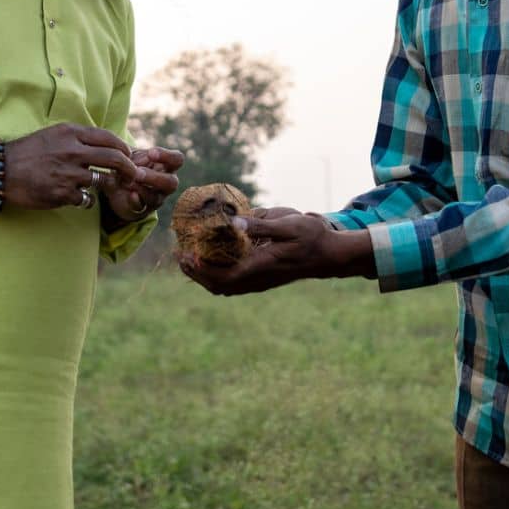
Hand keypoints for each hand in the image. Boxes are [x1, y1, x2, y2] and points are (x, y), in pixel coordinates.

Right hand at [4, 124, 139, 211]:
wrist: (2, 170)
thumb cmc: (30, 150)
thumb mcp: (55, 133)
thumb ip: (79, 136)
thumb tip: (103, 143)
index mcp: (72, 134)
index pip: (109, 139)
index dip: (123, 148)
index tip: (129, 154)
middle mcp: (73, 152)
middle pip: (113, 159)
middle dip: (128, 167)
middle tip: (133, 173)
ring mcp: (68, 174)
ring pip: (102, 180)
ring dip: (109, 185)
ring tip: (110, 186)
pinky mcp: (61, 194)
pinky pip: (85, 199)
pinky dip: (88, 200)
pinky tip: (84, 199)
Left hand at [99, 145, 182, 224]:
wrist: (119, 187)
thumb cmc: (132, 166)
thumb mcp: (133, 156)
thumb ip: (136, 156)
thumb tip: (138, 160)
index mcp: (169, 166)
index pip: (178, 160)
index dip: (167, 156)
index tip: (150, 153)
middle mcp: (167, 183)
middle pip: (171, 182)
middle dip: (154, 177)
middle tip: (138, 172)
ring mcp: (157, 198)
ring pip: (157, 198)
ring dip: (143, 189)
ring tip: (130, 182)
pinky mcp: (143, 209)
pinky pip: (141, 208)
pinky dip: (135, 201)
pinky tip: (130, 194)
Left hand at [179, 208, 363, 295]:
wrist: (328, 256)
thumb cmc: (312, 237)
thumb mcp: (289, 225)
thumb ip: (261, 225)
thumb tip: (232, 221)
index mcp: (260, 266)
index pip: (222, 276)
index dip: (201, 269)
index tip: (186, 254)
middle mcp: (256, 279)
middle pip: (218, 285)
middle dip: (196, 272)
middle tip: (180, 255)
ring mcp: (259, 282)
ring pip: (224, 287)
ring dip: (205, 275)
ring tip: (190, 258)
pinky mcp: (261, 280)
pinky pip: (232, 283)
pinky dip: (217, 273)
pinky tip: (213, 259)